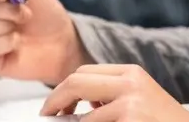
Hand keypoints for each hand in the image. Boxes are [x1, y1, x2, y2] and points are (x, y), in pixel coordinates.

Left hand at [41, 65, 188, 121]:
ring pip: (82, 117)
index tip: (55, 105)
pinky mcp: (130, 121)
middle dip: (54, 101)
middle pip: (75, 81)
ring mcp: (129, 104)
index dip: (63, 89)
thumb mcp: (140, 100)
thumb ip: (112, 96)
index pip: (84, 71)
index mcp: (132, 73)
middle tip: (48, 116)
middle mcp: (130, 83)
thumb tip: (76, 105)